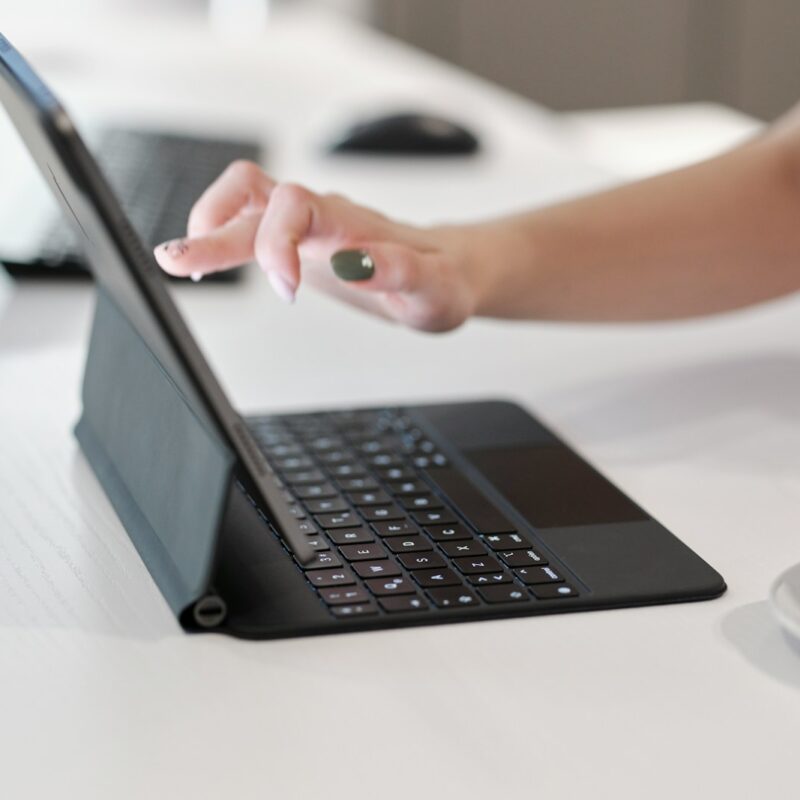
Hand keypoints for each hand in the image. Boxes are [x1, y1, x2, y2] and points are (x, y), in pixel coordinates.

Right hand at [153, 160, 481, 331]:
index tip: (287, 291)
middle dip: (213, 230)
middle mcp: (324, 215)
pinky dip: (218, 239)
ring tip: (179, 261)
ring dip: (207, 226)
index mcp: (355, 224)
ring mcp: (308, 225)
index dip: (279, 242)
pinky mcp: (298, 241)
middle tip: (177, 263)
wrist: (447, 272)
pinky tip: (205, 265)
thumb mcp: (435, 289)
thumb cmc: (442, 280)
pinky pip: (248, 223)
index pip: (298, 204)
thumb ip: (400, 272)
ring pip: (243, 201)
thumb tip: (355, 262)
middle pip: (255, 197)